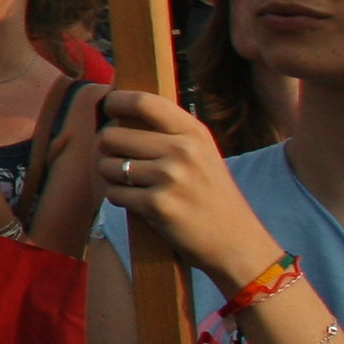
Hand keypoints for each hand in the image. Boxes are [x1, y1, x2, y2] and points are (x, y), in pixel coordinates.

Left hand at [95, 89, 279, 291]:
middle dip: (107, 150)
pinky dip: (120, 199)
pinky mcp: (158, 205)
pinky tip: (141, 204)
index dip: (116, 101)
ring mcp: (170, 178)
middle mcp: (183, 151)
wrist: (235, 242)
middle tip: (120, 160)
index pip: (144, 102)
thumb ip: (169, 132)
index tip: (108, 108)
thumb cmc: (210, 194)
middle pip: (113, 136)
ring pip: (108, 166)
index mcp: (194, 132)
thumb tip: (117, 114)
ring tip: (134, 184)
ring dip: (112, 176)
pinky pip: (115, 193)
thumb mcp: (202, 153)